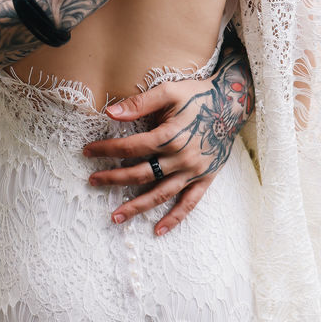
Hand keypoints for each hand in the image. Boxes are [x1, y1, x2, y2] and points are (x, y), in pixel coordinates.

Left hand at [82, 36, 254, 235]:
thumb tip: (110, 113)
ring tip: (116, 217)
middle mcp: (181, 157)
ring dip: (137, 207)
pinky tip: (159, 230)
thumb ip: (140, 103)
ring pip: (160, 194)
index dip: (107, 149)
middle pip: (141, 174)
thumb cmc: (197, 95)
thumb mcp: (169, 91)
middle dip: (114, 179)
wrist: (232, 103)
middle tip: (92, 181)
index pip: (131, 147)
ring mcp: (193, 171)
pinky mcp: (205, 179)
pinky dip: (175, 218)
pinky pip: (189, 204)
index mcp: (170, 136)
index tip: (88, 151)